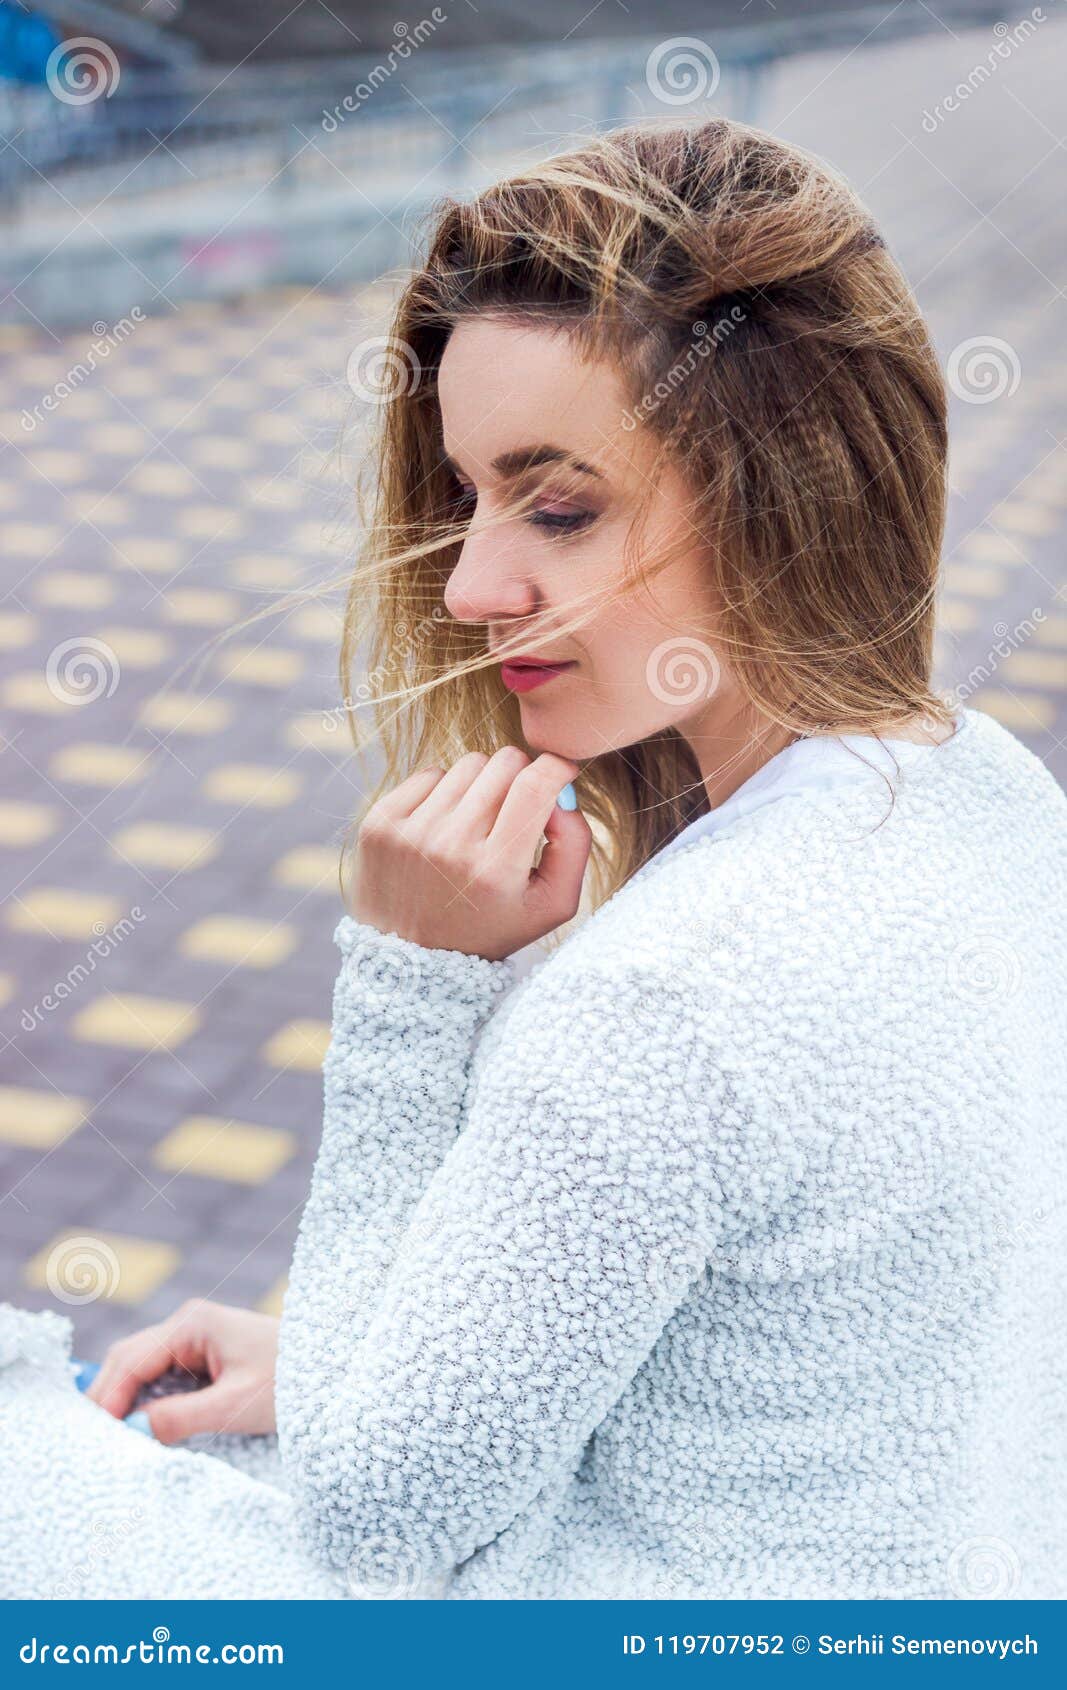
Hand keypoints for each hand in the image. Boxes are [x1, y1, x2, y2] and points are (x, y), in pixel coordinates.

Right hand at [85, 1298, 278, 1444]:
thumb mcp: (236, 1405)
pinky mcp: (201, 1356)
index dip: (108, 1397)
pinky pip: (161, 1377)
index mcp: (193, 1324)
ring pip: (142, 1368)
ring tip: (109, 1439)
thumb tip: (136, 1429)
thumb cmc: (289, 1382)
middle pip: (129, 1359)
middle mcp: (187, 1324)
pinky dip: (146, 1400)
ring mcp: (193, 1338)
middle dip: (108, 1397)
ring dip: (125, 1400)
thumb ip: (184, 1418)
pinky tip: (139, 1427)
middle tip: (90, 1441)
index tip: (94, 1434)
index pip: (133, 1360)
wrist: (331, 1368)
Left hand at [345, 747, 592, 960]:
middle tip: (515, 811)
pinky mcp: (380, 822)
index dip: (556, 766)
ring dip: (481, 787)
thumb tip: (562, 792)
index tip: (560, 771)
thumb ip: (573, 846)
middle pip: (504, 764)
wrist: (409, 959)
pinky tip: (443, 829)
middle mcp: (450, 847)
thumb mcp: (550, 906)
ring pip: (468, 764)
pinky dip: (444, 793)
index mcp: (495, 871)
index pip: (535, 784)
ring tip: (476, 827)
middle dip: (520, 778)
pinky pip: (429, 774)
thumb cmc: (490, 928)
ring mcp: (410, 832)